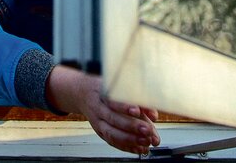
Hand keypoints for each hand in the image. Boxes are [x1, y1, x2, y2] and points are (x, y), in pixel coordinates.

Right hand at [46, 65, 160, 153]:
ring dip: (130, 139)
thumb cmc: (105, 89)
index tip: (137, 111)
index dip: (124, 106)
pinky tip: (139, 148)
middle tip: (147, 130)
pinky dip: (127, 146)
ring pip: (111, 133)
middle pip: (112, 118)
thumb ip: (137, 100)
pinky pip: (112, 141)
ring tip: (146, 142)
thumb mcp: (118, 87)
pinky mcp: (100, 132)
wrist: (82, 93)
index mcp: (102, 92)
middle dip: (131, 126)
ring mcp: (97, 122)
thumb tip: (153, 115)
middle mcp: (98, 108)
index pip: (112, 99)